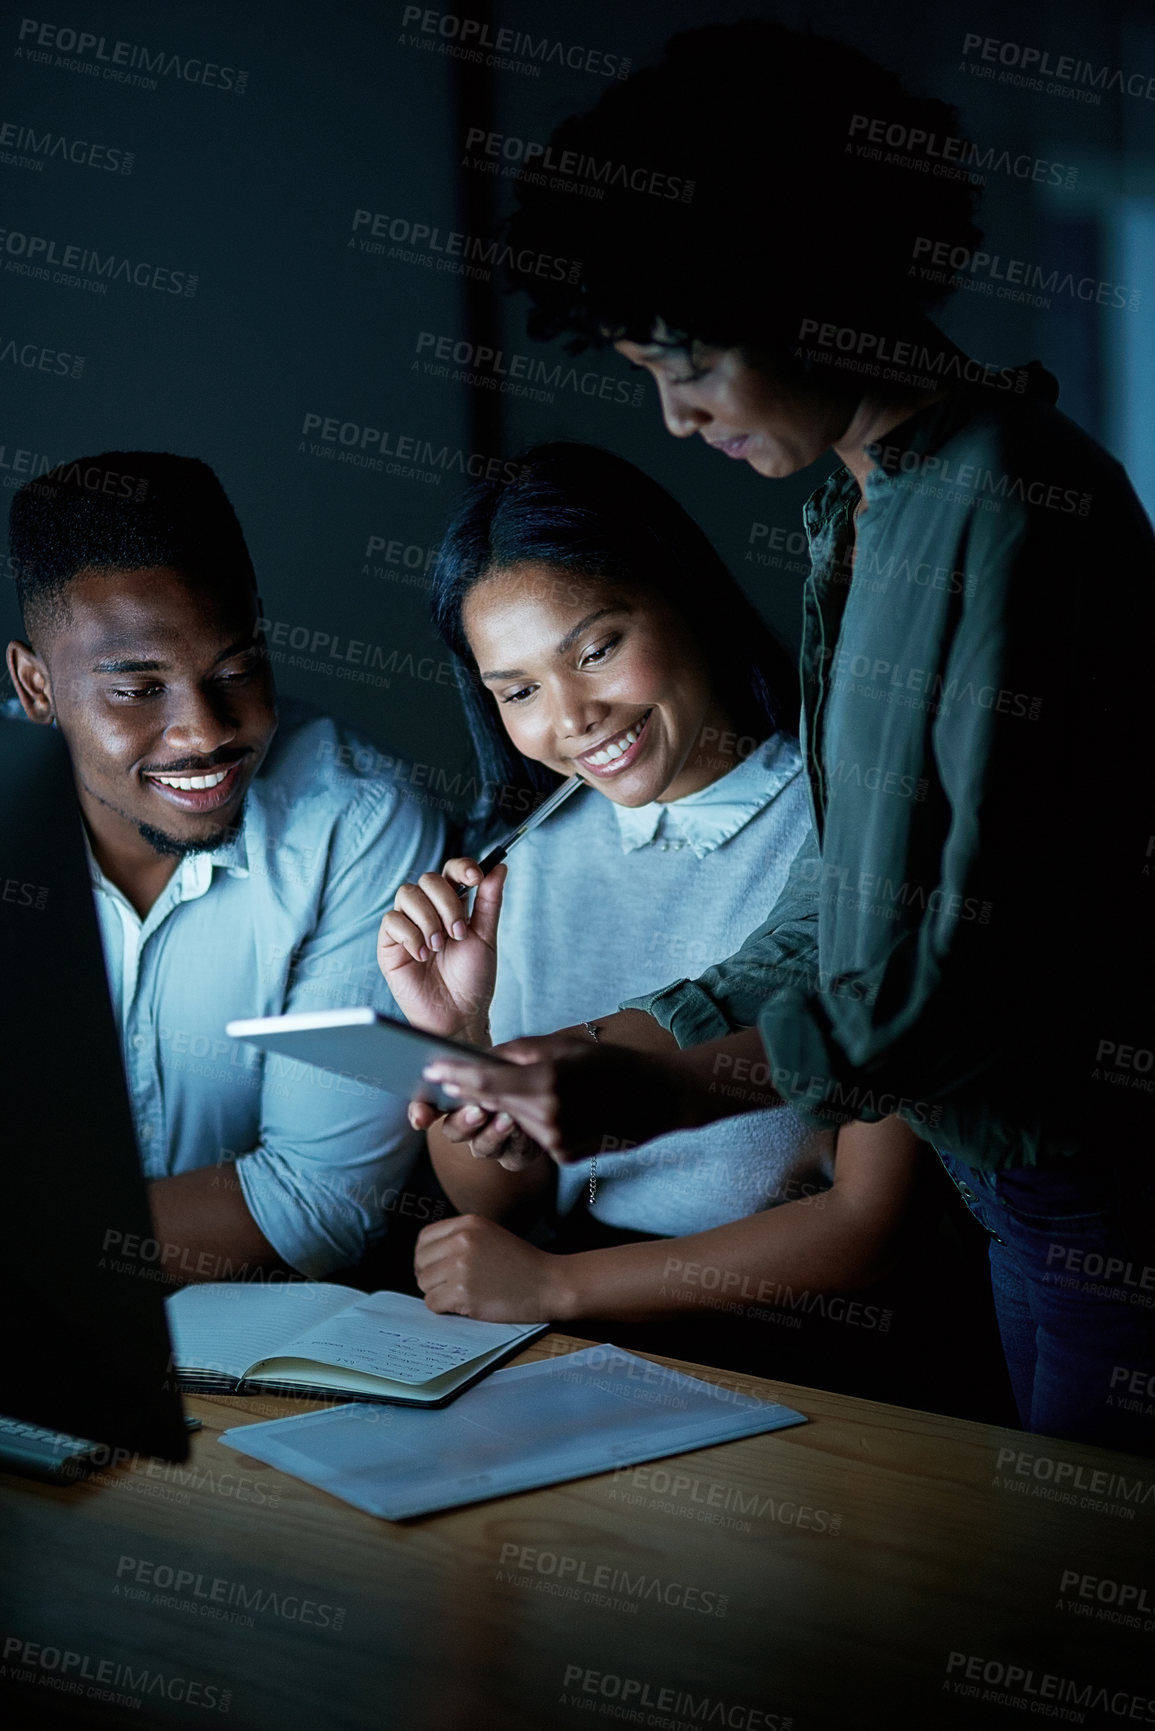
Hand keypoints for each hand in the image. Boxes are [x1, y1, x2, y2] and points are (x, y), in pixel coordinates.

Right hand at [377, 857, 505, 1039]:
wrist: (459, 1014)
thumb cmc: (472, 980)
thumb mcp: (486, 936)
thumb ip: (490, 900)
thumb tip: (500, 867)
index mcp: (451, 906)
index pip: (450, 871)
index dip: (461, 867)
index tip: (476, 878)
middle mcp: (427, 911)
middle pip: (428, 879)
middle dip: (447, 904)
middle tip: (458, 934)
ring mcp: (406, 926)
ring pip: (407, 895)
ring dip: (428, 920)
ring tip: (439, 947)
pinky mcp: (389, 944)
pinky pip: (392, 920)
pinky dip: (411, 936)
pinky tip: (422, 956)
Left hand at [414, 1214, 562, 1320]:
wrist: (549, 1284)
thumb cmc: (523, 1264)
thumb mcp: (490, 1235)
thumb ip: (460, 1239)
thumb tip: (427, 1259)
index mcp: (468, 1223)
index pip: (424, 1238)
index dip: (426, 1257)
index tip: (435, 1268)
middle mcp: (461, 1240)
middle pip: (421, 1262)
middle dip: (431, 1277)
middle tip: (448, 1286)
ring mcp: (461, 1266)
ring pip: (424, 1284)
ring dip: (438, 1293)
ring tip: (462, 1295)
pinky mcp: (462, 1292)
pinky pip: (432, 1303)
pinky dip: (444, 1308)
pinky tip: (464, 1305)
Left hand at [422, 1032, 691, 1161]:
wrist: (659, 1099)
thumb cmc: (614, 1064)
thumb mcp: (567, 1045)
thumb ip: (521, 1050)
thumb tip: (483, 1057)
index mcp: (548, 1081)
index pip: (487, 1082)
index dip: (456, 1076)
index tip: (431, 1070)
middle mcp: (548, 1116)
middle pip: (493, 1104)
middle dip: (469, 1092)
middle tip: (446, 1078)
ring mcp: (556, 1141)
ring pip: (512, 1122)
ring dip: (506, 1107)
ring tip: (510, 1089)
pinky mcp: (563, 1157)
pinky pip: (534, 1136)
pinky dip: (533, 1122)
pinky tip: (555, 1108)